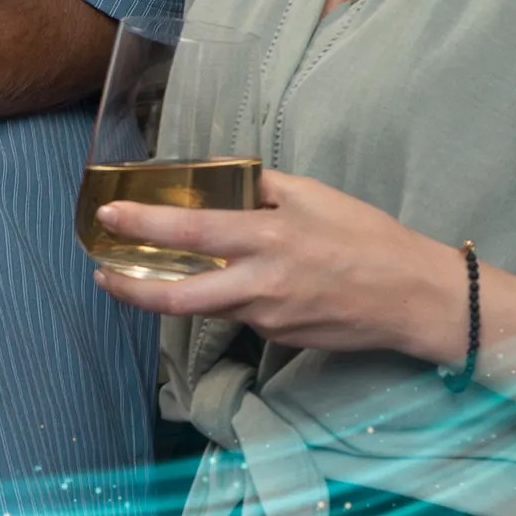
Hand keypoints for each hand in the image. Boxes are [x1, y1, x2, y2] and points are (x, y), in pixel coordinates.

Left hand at [90, 166, 462, 359]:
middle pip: (178, 297)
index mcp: (269, 236)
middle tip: (101, 276)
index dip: (143, 225)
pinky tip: (231, 283)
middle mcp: (261, 282)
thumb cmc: (368, 238)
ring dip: (171, 294)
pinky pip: (240, 314)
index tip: (107, 216)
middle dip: (130, 289)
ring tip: (146, 275)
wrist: (413, 298)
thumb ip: (263, 187)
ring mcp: (268, 317)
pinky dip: (224, 298)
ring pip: (206, 306)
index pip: (191, 232)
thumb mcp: (315, 195)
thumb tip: (223, 178)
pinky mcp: (278, 337)